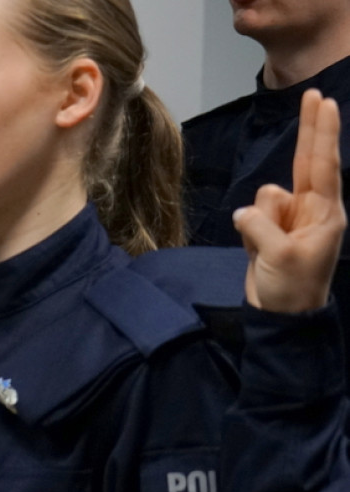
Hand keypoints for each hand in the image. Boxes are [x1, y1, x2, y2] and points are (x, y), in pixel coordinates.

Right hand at [237, 89, 345, 312]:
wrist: (281, 317)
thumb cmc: (292, 288)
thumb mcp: (278, 256)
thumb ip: (261, 224)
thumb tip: (247, 211)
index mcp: (325, 214)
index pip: (322, 165)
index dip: (321, 133)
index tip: (324, 102)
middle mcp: (311, 210)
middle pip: (306, 162)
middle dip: (310, 130)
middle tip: (314, 94)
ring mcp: (289, 219)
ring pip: (264, 197)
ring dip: (259, 221)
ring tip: (267, 250)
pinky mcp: (270, 229)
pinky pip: (251, 214)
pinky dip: (250, 231)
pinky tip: (260, 252)